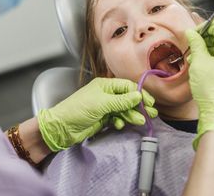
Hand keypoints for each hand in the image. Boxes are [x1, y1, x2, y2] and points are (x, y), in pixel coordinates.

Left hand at [37, 77, 157, 150]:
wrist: (63, 127)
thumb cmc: (78, 109)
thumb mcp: (102, 103)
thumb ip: (122, 100)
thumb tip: (138, 95)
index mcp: (105, 85)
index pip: (127, 86)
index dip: (139, 94)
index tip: (149, 102)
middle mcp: (106, 94)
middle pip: (127, 98)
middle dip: (139, 106)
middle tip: (151, 114)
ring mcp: (105, 107)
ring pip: (124, 109)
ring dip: (132, 115)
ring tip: (139, 121)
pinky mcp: (103, 118)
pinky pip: (117, 118)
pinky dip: (121, 121)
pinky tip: (120, 125)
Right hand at [185, 21, 213, 149]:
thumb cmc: (210, 90)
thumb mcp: (199, 63)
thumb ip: (196, 44)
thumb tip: (192, 33)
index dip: (205, 27)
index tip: (193, 34)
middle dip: (206, 38)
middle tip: (193, 45)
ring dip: (208, 48)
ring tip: (194, 58)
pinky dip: (213, 57)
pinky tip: (201, 66)